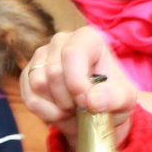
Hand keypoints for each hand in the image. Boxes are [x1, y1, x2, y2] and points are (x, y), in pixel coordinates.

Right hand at [19, 27, 139, 145]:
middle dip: (69, 99)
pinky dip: (46, 113)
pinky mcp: (28, 75)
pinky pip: (29, 98)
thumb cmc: (111, 99)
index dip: (77, 83)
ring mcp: (41, 56)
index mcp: (86, 38)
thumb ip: (114, 98)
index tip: (88, 103)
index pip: (72, 54)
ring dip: (58, 107)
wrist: (95, 112)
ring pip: (38, 85)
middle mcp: (60, 41)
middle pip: (53, 72)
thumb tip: (92, 101)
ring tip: (73, 108)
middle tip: (83, 107)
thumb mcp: (124, 100)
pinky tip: (59, 112)